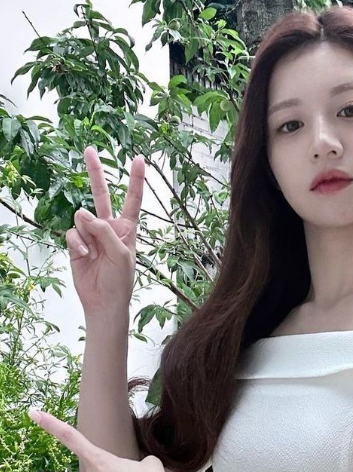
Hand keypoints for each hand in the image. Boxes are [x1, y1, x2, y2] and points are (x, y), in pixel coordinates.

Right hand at [66, 146, 144, 313]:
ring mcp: (91, 234)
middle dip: (95, 172)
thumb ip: (106, 232)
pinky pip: (72, 233)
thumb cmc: (120, 280)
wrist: (104, 301)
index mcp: (127, 228)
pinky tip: (86, 256)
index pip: (132, 199)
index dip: (136, 180)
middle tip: (89, 150)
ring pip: (82, 217)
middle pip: (101, 195)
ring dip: (87, 233)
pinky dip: (78, 244)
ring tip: (94, 252)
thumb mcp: (122, 255)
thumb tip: (85, 214)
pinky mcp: (76, 243)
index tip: (139, 159)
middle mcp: (108, 227)